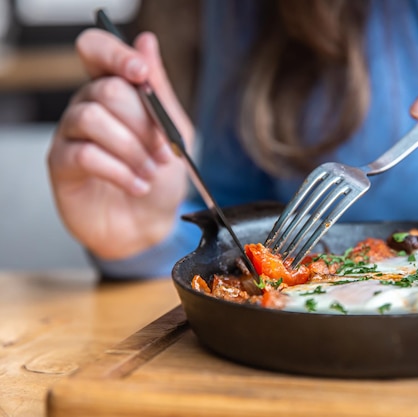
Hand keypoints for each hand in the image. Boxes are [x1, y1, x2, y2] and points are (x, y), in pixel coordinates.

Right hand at [47, 29, 192, 258]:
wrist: (149, 223)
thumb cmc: (159, 176)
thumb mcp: (173, 130)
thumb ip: (159, 90)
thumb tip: (146, 42)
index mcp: (113, 90)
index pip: (96, 50)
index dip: (115, 54)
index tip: (140, 73)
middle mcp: (87, 105)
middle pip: (106, 90)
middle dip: (144, 124)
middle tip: (163, 153)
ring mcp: (70, 133)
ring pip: (93, 119)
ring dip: (132, 149)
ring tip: (150, 172)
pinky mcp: (61, 163)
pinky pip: (86, 154)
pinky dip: (120, 171)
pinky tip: (137, 185)